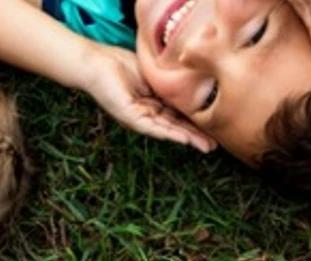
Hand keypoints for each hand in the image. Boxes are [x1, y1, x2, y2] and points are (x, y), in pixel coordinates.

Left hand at [79, 44, 215, 152]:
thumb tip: (194, 83)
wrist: (96, 63)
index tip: (215, 128)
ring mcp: (140, 118)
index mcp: (154, 103)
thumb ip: (170, 82)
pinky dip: (170, 134)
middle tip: (215, 146)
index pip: (179, 114)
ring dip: (188, 139)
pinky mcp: (131, 117)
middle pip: (177, 126)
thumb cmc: (120, 64)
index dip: (196, 121)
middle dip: (196, 136)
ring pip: (168, 130)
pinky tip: (184, 139)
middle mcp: (148, 114)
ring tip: (206, 147)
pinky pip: (153, 127)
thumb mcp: (154, 74)